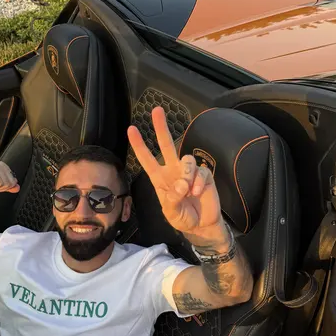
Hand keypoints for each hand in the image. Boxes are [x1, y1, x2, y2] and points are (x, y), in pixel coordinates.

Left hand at [127, 107, 221, 236]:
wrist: (202, 225)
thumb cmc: (182, 218)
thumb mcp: (171, 213)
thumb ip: (172, 199)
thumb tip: (181, 183)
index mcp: (160, 179)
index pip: (147, 159)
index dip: (139, 145)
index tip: (131, 129)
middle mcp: (173, 171)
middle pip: (166, 144)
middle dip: (161, 127)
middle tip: (157, 110)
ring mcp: (189, 172)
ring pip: (186, 159)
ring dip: (187, 174)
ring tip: (189, 191)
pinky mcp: (204, 174)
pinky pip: (201, 171)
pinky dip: (199, 182)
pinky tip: (198, 192)